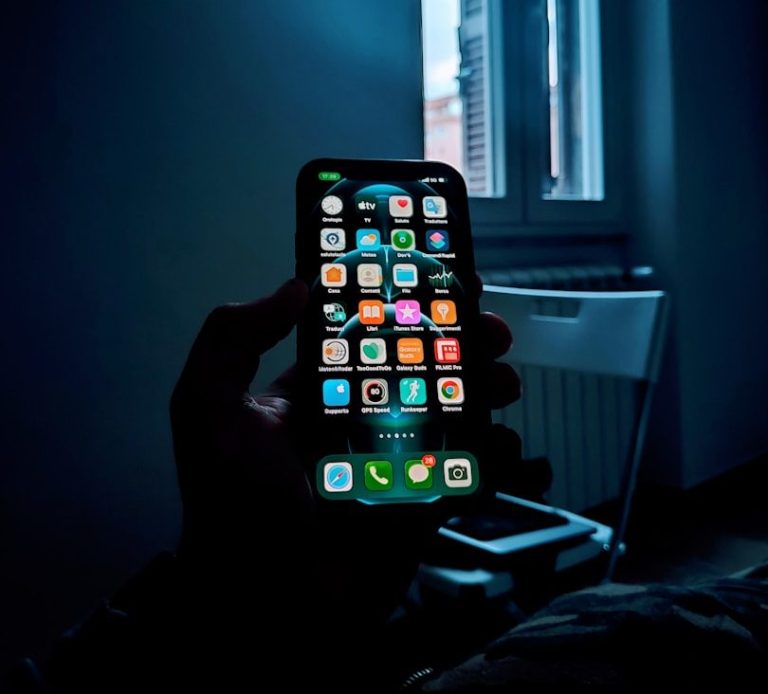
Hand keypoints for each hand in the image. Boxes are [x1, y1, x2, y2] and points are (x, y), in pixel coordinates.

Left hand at [169, 278, 520, 630]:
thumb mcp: (210, 410)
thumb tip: (294, 286)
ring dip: (487, 393)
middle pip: (423, 367)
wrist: (264, 604)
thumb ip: (232, 339)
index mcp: (316, 389)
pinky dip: (499, 461)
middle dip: (462, 343)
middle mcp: (359, 417)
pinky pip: (470, 473)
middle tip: (492, 331)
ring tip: (504, 384)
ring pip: (454, 413)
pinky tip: (510, 451)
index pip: (367, 333)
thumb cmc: (234, 504)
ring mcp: (396, 460)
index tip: (439, 278)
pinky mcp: (423, 502)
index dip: (403, 304)